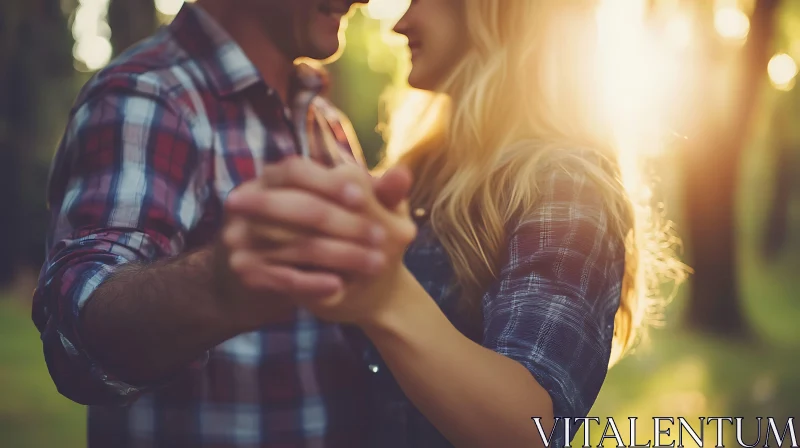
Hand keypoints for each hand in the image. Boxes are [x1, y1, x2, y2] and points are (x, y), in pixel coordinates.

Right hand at [214, 157, 407, 327]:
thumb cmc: (330, 231)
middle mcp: (252, 201)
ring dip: (340, 255)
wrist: (287, 277)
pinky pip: (282, 276)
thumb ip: (379, 194)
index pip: (295, 171)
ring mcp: (243, 236)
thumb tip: (404, 174)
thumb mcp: (357, 211)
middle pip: (299, 208)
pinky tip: (337, 286)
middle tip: (382, 238)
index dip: (327, 183)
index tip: (361, 197)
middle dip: (345, 224)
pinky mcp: (246, 270)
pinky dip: (311, 282)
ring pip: (297, 245)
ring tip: (375, 264)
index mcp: (275, 177)